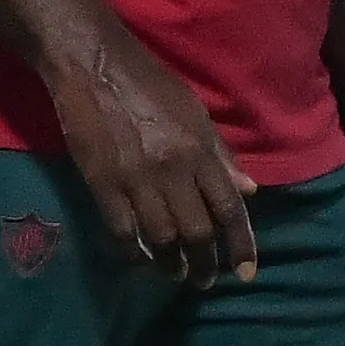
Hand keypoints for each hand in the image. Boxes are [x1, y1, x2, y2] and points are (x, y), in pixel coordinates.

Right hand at [43, 25, 256, 287]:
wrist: (95, 66)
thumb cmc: (150, 85)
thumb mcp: (194, 113)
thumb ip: (220, 154)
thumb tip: (248, 191)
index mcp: (198, 149)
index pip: (229, 207)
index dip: (241, 243)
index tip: (246, 272)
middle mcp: (172, 169)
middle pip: (197, 231)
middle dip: (206, 262)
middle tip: (205, 279)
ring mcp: (135, 179)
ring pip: (161, 238)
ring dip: (172, 264)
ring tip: (176, 273)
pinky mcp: (102, 185)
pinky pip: (122, 232)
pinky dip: (134, 253)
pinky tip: (141, 259)